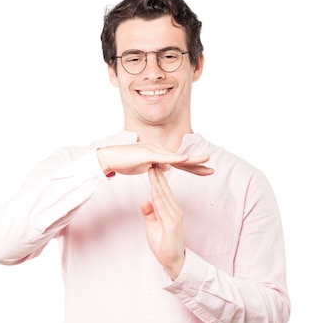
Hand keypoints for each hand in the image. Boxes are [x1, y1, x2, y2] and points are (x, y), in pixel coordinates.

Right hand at [97, 143, 212, 176]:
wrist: (109, 158)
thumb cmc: (124, 162)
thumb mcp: (144, 167)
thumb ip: (156, 167)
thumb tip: (165, 168)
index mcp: (159, 156)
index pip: (179, 163)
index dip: (193, 167)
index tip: (206, 172)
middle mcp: (159, 151)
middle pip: (181, 159)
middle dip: (197, 163)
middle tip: (212, 168)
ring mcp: (154, 151)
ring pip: (176, 156)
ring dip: (191, 158)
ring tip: (205, 160)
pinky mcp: (147, 154)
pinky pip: (164, 157)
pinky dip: (175, 157)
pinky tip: (186, 158)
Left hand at [140, 166, 185, 279]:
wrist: (174, 261)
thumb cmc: (164, 246)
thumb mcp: (153, 227)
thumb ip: (150, 214)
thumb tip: (145, 201)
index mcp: (170, 210)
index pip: (162, 191)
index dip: (156, 178)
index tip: (150, 166)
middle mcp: (175, 210)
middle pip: (164, 189)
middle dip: (157, 174)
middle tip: (151, 159)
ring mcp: (175, 216)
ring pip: (164, 195)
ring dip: (157, 181)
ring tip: (152, 167)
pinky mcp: (173, 223)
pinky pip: (163, 206)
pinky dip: (158, 195)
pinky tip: (154, 186)